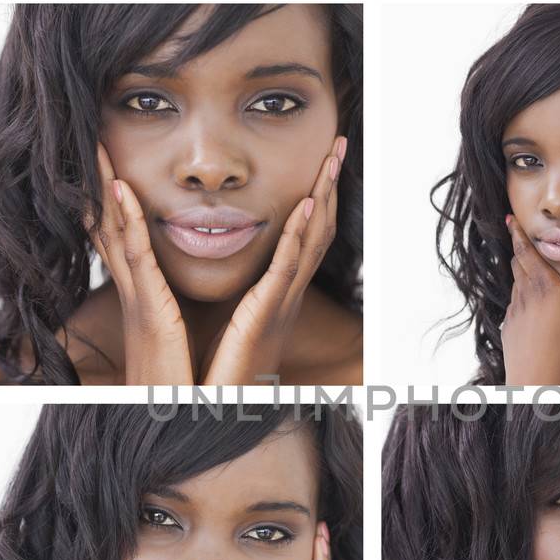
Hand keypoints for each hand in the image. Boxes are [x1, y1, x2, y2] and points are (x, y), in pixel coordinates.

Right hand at [88, 147, 194, 383]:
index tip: (108, 165)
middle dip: (100, 183)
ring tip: (99, 149)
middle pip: (109, 226)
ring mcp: (138, 298)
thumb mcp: (173, 335)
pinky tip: (121, 190)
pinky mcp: (149, 309)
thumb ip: (172, 312)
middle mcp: (134, 292)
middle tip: (92, 143)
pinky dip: (126, 221)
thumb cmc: (177, 384)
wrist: (174, 418)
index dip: (112, 201)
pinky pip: (136, 256)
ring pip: (115, 231)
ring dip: (107, 187)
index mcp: (143, 297)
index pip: (123, 238)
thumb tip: (176, 299)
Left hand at [202, 137, 344, 383]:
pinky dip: (300, 235)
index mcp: (277, 295)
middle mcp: (287, 295)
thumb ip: (241, 298)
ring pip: (311, 240)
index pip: (305, 236)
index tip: (324, 161)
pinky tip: (307, 204)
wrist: (219, 414)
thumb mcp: (234, 324)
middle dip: (329, 184)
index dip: (318, 196)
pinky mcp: (265, 314)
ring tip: (332, 159)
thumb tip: (238, 278)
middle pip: (318, 229)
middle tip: (341, 145)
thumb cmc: (222, 376)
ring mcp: (281, 303)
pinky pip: (287, 268)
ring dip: (323, 196)